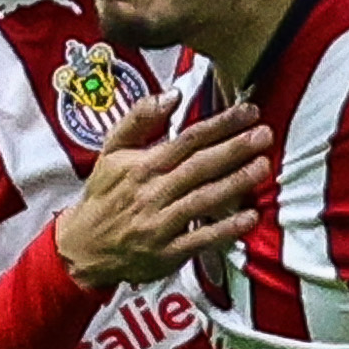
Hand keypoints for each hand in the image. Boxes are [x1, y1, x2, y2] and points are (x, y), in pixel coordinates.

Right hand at [53, 94, 272, 291]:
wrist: (84, 247)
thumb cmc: (104, 195)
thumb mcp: (111, 150)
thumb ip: (139, 119)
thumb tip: (172, 95)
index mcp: (142, 165)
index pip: (187, 139)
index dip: (220, 124)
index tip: (248, 112)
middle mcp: (152, 192)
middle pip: (199, 166)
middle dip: (234, 149)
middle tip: (264, 135)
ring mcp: (160, 224)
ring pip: (203, 199)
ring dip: (235, 183)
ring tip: (263, 167)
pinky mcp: (167, 253)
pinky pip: (200, 239)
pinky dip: (225, 229)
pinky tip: (249, 217)